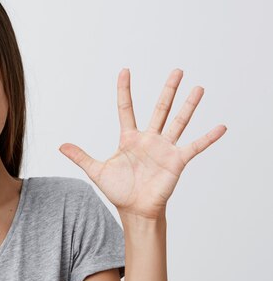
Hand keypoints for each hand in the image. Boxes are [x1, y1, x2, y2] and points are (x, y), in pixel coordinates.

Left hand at [59, 68, 226, 219]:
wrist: (135, 210)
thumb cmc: (119, 191)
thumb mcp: (97, 171)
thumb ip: (80, 156)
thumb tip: (60, 145)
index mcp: (129, 138)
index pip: (126, 108)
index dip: (124, 90)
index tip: (125, 70)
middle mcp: (149, 139)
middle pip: (160, 109)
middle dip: (168, 90)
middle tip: (177, 70)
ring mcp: (164, 148)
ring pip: (178, 122)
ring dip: (189, 105)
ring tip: (198, 88)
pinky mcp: (176, 160)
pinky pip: (194, 146)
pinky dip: (207, 138)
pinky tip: (221, 127)